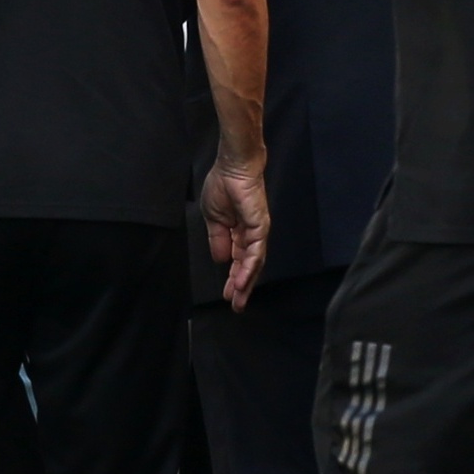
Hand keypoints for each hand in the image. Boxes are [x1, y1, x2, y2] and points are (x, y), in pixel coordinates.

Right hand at [203, 153, 270, 310]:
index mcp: (238, 233)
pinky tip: (242, 281)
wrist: (232, 167)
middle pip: (247, 267)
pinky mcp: (260, 227)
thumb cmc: (222, 185)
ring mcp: (257, 232)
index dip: (232, 278)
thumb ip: (217, 240)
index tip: (228, 295)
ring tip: (238, 299)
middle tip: (237, 306)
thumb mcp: (213, 218)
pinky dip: (248, 268)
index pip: (236, 261)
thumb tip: (220, 260)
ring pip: (253, 264)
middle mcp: (250, 236)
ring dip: (245, 282)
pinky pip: (255, 252)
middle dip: (241, 287)